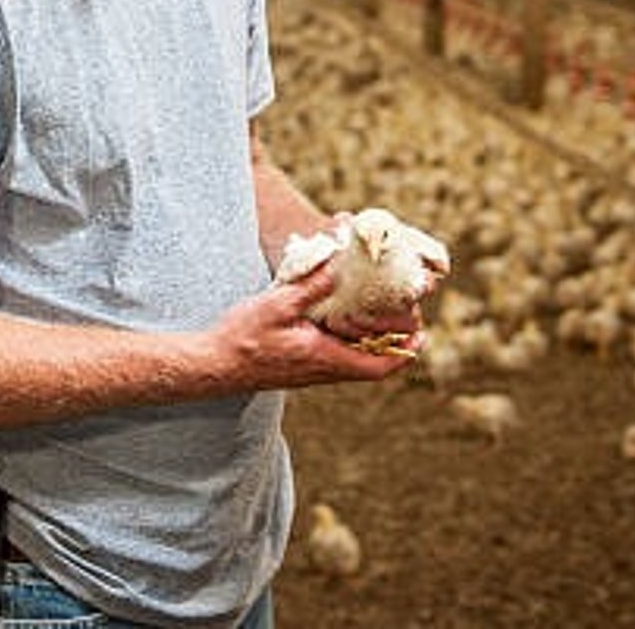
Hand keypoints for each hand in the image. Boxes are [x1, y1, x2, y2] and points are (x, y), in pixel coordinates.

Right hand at [209, 260, 422, 388]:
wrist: (213, 366)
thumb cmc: (243, 338)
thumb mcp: (278, 304)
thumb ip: (311, 285)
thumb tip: (339, 262)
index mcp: (326, 358)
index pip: (379, 367)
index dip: (405, 352)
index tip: (421, 333)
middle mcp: (323, 370)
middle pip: (372, 363)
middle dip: (392, 342)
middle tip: (403, 314)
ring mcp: (311, 371)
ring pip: (354, 360)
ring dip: (370, 341)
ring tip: (378, 311)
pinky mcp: (299, 366)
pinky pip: (335, 356)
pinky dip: (348, 340)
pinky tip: (339, 316)